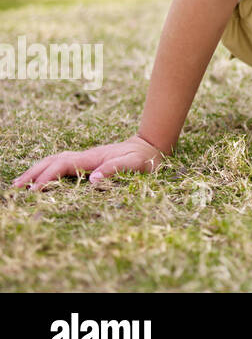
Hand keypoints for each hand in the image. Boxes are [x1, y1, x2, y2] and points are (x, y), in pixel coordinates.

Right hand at [11, 135, 164, 190]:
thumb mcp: (133, 164)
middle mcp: (83, 156)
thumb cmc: (142, 158)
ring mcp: (83, 159)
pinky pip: (60, 165)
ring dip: (36, 171)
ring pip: (53, 162)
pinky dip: (45, 171)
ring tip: (18, 185)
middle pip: (51, 161)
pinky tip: (38, 180)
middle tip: (15, 188)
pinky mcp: (85, 163)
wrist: (149, 147)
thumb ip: (115, 169)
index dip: (47, 177)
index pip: (62, 165)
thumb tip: (92, 179)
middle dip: (33, 174)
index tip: (34, 191)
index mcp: (91, 158)